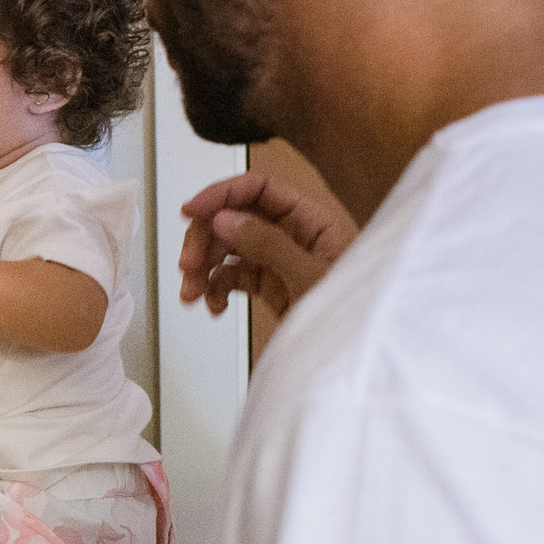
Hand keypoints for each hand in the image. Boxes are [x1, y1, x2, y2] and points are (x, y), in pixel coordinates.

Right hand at [178, 170, 355, 319]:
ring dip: (202, 267)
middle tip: (188, 265)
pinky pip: (232, 275)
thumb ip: (269, 244)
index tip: (191, 211)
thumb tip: (227, 220)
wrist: (355, 354)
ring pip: (227, 247)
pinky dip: (215, 288)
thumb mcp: (309, 277)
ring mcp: (280, 259)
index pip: (260, 189)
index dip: (222, 193)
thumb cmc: (353, 316)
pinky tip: (214, 304)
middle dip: (205, 240)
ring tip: (193, 293)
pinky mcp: (271, 284)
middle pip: (235, 217)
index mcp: (313, 220)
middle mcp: (294, 234)